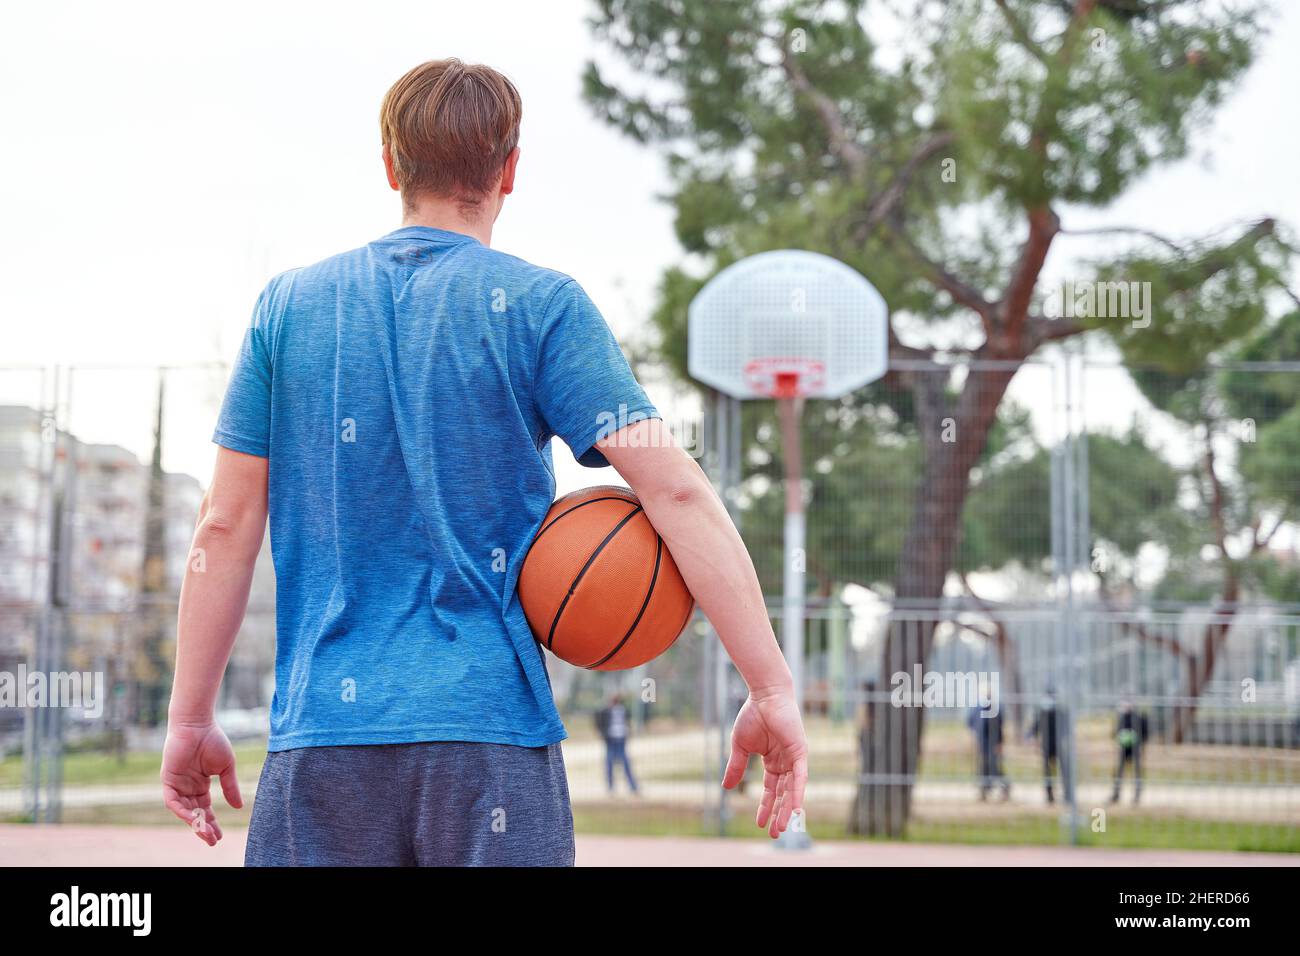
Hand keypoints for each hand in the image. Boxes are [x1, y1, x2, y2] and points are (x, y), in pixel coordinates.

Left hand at [161, 719, 241, 845]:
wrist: (197, 724)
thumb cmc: (212, 740)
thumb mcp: (225, 768)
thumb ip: (230, 787)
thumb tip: (239, 807)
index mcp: (200, 784)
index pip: (205, 809)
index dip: (211, 823)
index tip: (219, 836)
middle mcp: (187, 787)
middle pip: (194, 813)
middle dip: (203, 827)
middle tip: (212, 840)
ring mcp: (177, 784)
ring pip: (184, 810)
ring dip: (193, 823)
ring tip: (205, 833)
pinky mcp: (168, 780)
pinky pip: (172, 801)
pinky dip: (182, 811)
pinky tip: (193, 819)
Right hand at [723, 687, 808, 837]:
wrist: (764, 696)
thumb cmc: (753, 715)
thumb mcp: (740, 746)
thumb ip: (736, 767)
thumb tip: (726, 788)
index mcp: (773, 761)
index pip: (771, 789)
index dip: (765, 806)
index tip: (759, 823)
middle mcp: (785, 762)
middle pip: (783, 794)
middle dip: (778, 814)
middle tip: (774, 833)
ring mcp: (794, 757)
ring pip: (793, 789)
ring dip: (788, 809)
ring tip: (782, 827)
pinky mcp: (800, 751)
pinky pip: (800, 776)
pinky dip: (798, 792)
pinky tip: (796, 808)